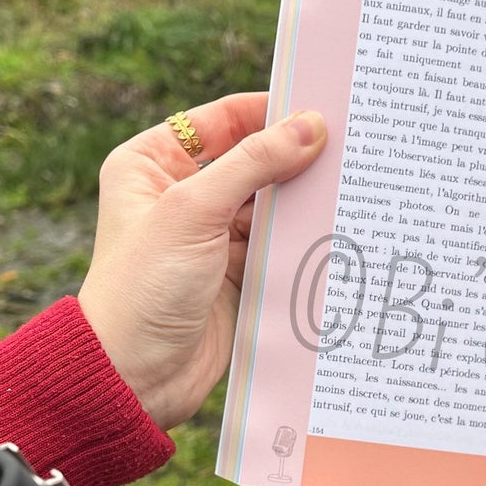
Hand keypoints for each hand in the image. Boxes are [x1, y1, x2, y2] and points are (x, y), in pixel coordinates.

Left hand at [77, 93, 326, 429]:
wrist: (133, 378)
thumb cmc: (142, 289)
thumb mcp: (193, 211)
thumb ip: (253, 163)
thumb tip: (310, 126)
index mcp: (150, 165)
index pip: (220, 120)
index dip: (268, 111)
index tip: (322, 107)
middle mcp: (178, 196)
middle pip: (250, 161)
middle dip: (295, 158)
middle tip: (351, 145)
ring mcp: (208, 237)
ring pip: (268, 205)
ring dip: (303, 201)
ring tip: (353, 185)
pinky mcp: (233, 275)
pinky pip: (276, 245)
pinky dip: (302, 239)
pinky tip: (339, 227)